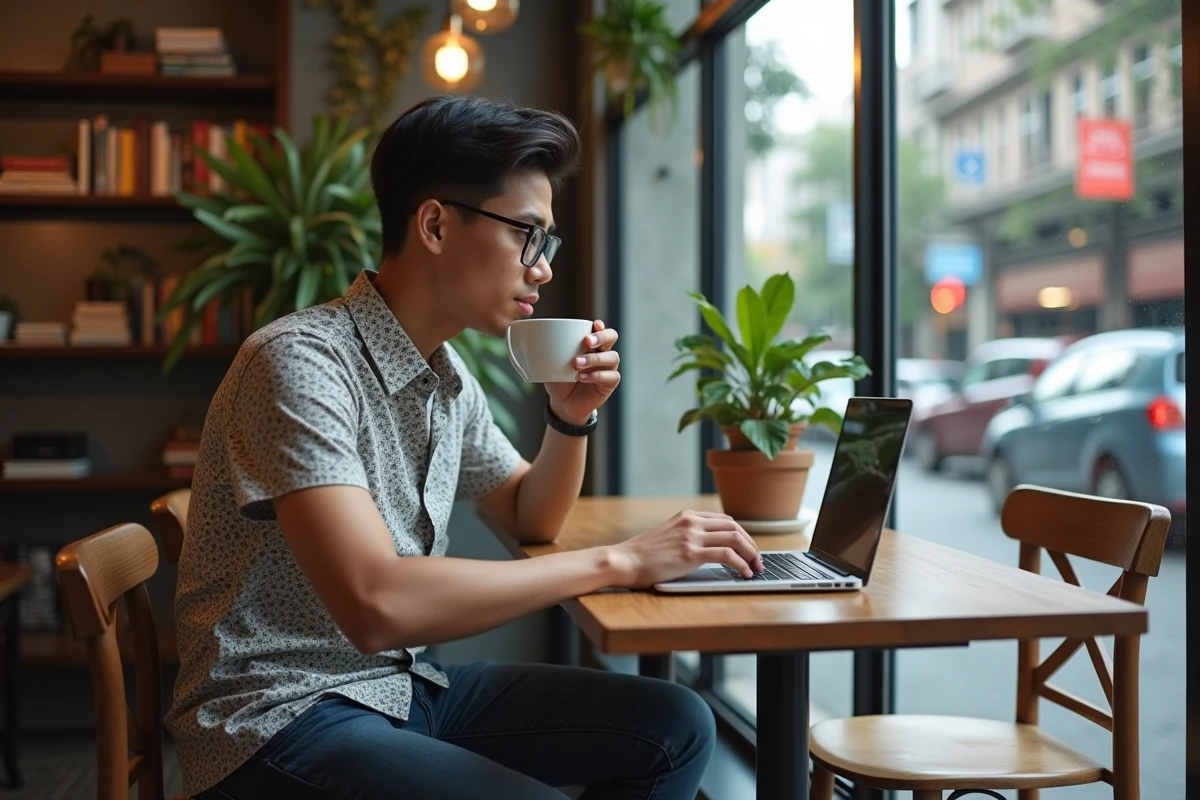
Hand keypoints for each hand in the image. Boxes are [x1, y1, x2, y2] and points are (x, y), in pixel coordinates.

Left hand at [544, 319, 619, 425]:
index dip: (600, 326)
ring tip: (577, 364)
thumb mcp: (552, 362)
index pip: (601, 329)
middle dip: (601, 337)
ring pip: (613, 357)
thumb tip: (537, 338)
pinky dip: (596, 375)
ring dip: (595, 359)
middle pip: (612, 337)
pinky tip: (582, 377)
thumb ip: (551, 350)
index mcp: (590, 343)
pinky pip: (611, 376)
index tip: (594, 325)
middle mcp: (602, 352)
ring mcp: (608, 368)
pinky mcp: (609, 383)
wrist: (563, 403)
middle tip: (586, 342)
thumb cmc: (559, 379)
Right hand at [606, 510, 762, 588]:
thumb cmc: (642, 555)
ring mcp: (692, 536)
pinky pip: (727, 555)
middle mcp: (692, 522)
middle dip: (751, 544)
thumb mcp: (667, 535)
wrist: (624, 561)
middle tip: (758, 560)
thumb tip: (709, 547)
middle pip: (734, 527)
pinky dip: (741, 564)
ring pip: (735, 539)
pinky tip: (744, 574)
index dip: (742, 535)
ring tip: (756, 568)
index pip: (725, 520)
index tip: (748, 549)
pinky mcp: (691, 553)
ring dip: (751, 554)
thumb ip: (687, 535)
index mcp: (687, 516)